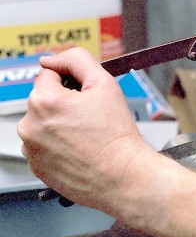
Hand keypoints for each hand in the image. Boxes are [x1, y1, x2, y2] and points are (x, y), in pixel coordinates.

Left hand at [17, 48, 151, 212]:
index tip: (87, 99)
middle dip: (65, 106)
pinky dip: (59, 148)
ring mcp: (32, 150)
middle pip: (45, 102)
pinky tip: (80, 152)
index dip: (72, 84)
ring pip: (44, 126)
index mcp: (43, 101)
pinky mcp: (38, 169)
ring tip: (87, 139)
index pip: (49, 76)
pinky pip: (44, 149)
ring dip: (60, 127)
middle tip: (91, 121)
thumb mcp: (105, 84)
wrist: (124, 177)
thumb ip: (77, 59)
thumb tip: (53, 59)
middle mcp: (30, 126)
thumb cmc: (117, 137)